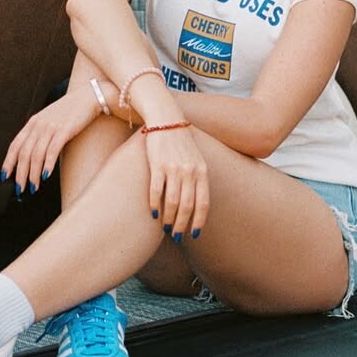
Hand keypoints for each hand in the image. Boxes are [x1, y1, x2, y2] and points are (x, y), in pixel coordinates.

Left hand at [2, 88, 99, 193]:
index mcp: (32, 123)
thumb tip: (31, 155)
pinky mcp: (64, 130)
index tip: (5, 177)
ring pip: (36, 154)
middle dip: (20, 174)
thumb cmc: (69, 111)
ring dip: (33, 174)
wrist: (87, 97)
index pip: (15, 145)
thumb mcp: (48, 120)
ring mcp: (51, 127)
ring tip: (33, 187)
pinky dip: (48, 164)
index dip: (8, 162)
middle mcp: (38, 125)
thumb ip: (39, 134)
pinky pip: (52, 150)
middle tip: (20, 189)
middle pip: (24, 153)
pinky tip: (46, 175)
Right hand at [144, 125, 209, 239]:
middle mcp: (190, 171)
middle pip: (187, 206)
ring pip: (172, 201)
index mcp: (202, 172)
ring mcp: (173, 168)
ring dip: (169, 218)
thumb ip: (198, 180)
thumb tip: (195, 205)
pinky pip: (156, 190)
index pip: (203, 203)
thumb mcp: (196, 161)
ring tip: (165, 227)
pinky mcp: (157, 164)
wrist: (166, 121)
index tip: (194, 234)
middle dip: (182, 224)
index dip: (198, 221)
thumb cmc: (181, 144)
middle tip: (177, 235)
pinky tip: (153, 213)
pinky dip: (155, 204)